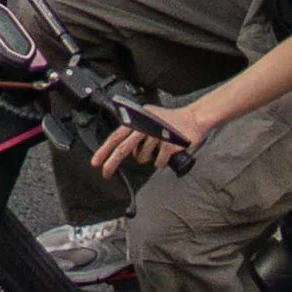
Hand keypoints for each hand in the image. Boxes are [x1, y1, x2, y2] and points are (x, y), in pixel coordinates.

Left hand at [91, 100, 208, 178]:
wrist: (194, 119)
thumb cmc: (171, 121)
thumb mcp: (149, 119)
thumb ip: (135, 131)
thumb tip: (122, 150)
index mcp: (139, 119)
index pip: (117, 136)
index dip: (105, 150)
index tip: (96, 162)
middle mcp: (146, 125)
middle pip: (124, 148)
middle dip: (112, 163)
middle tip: (106, 173)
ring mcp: (157, 134)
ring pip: (142, 158)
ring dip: (148, 158)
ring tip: (157, 149)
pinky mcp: (168, 143)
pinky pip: (158, 162)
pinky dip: (161, 161)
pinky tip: (166, 154)